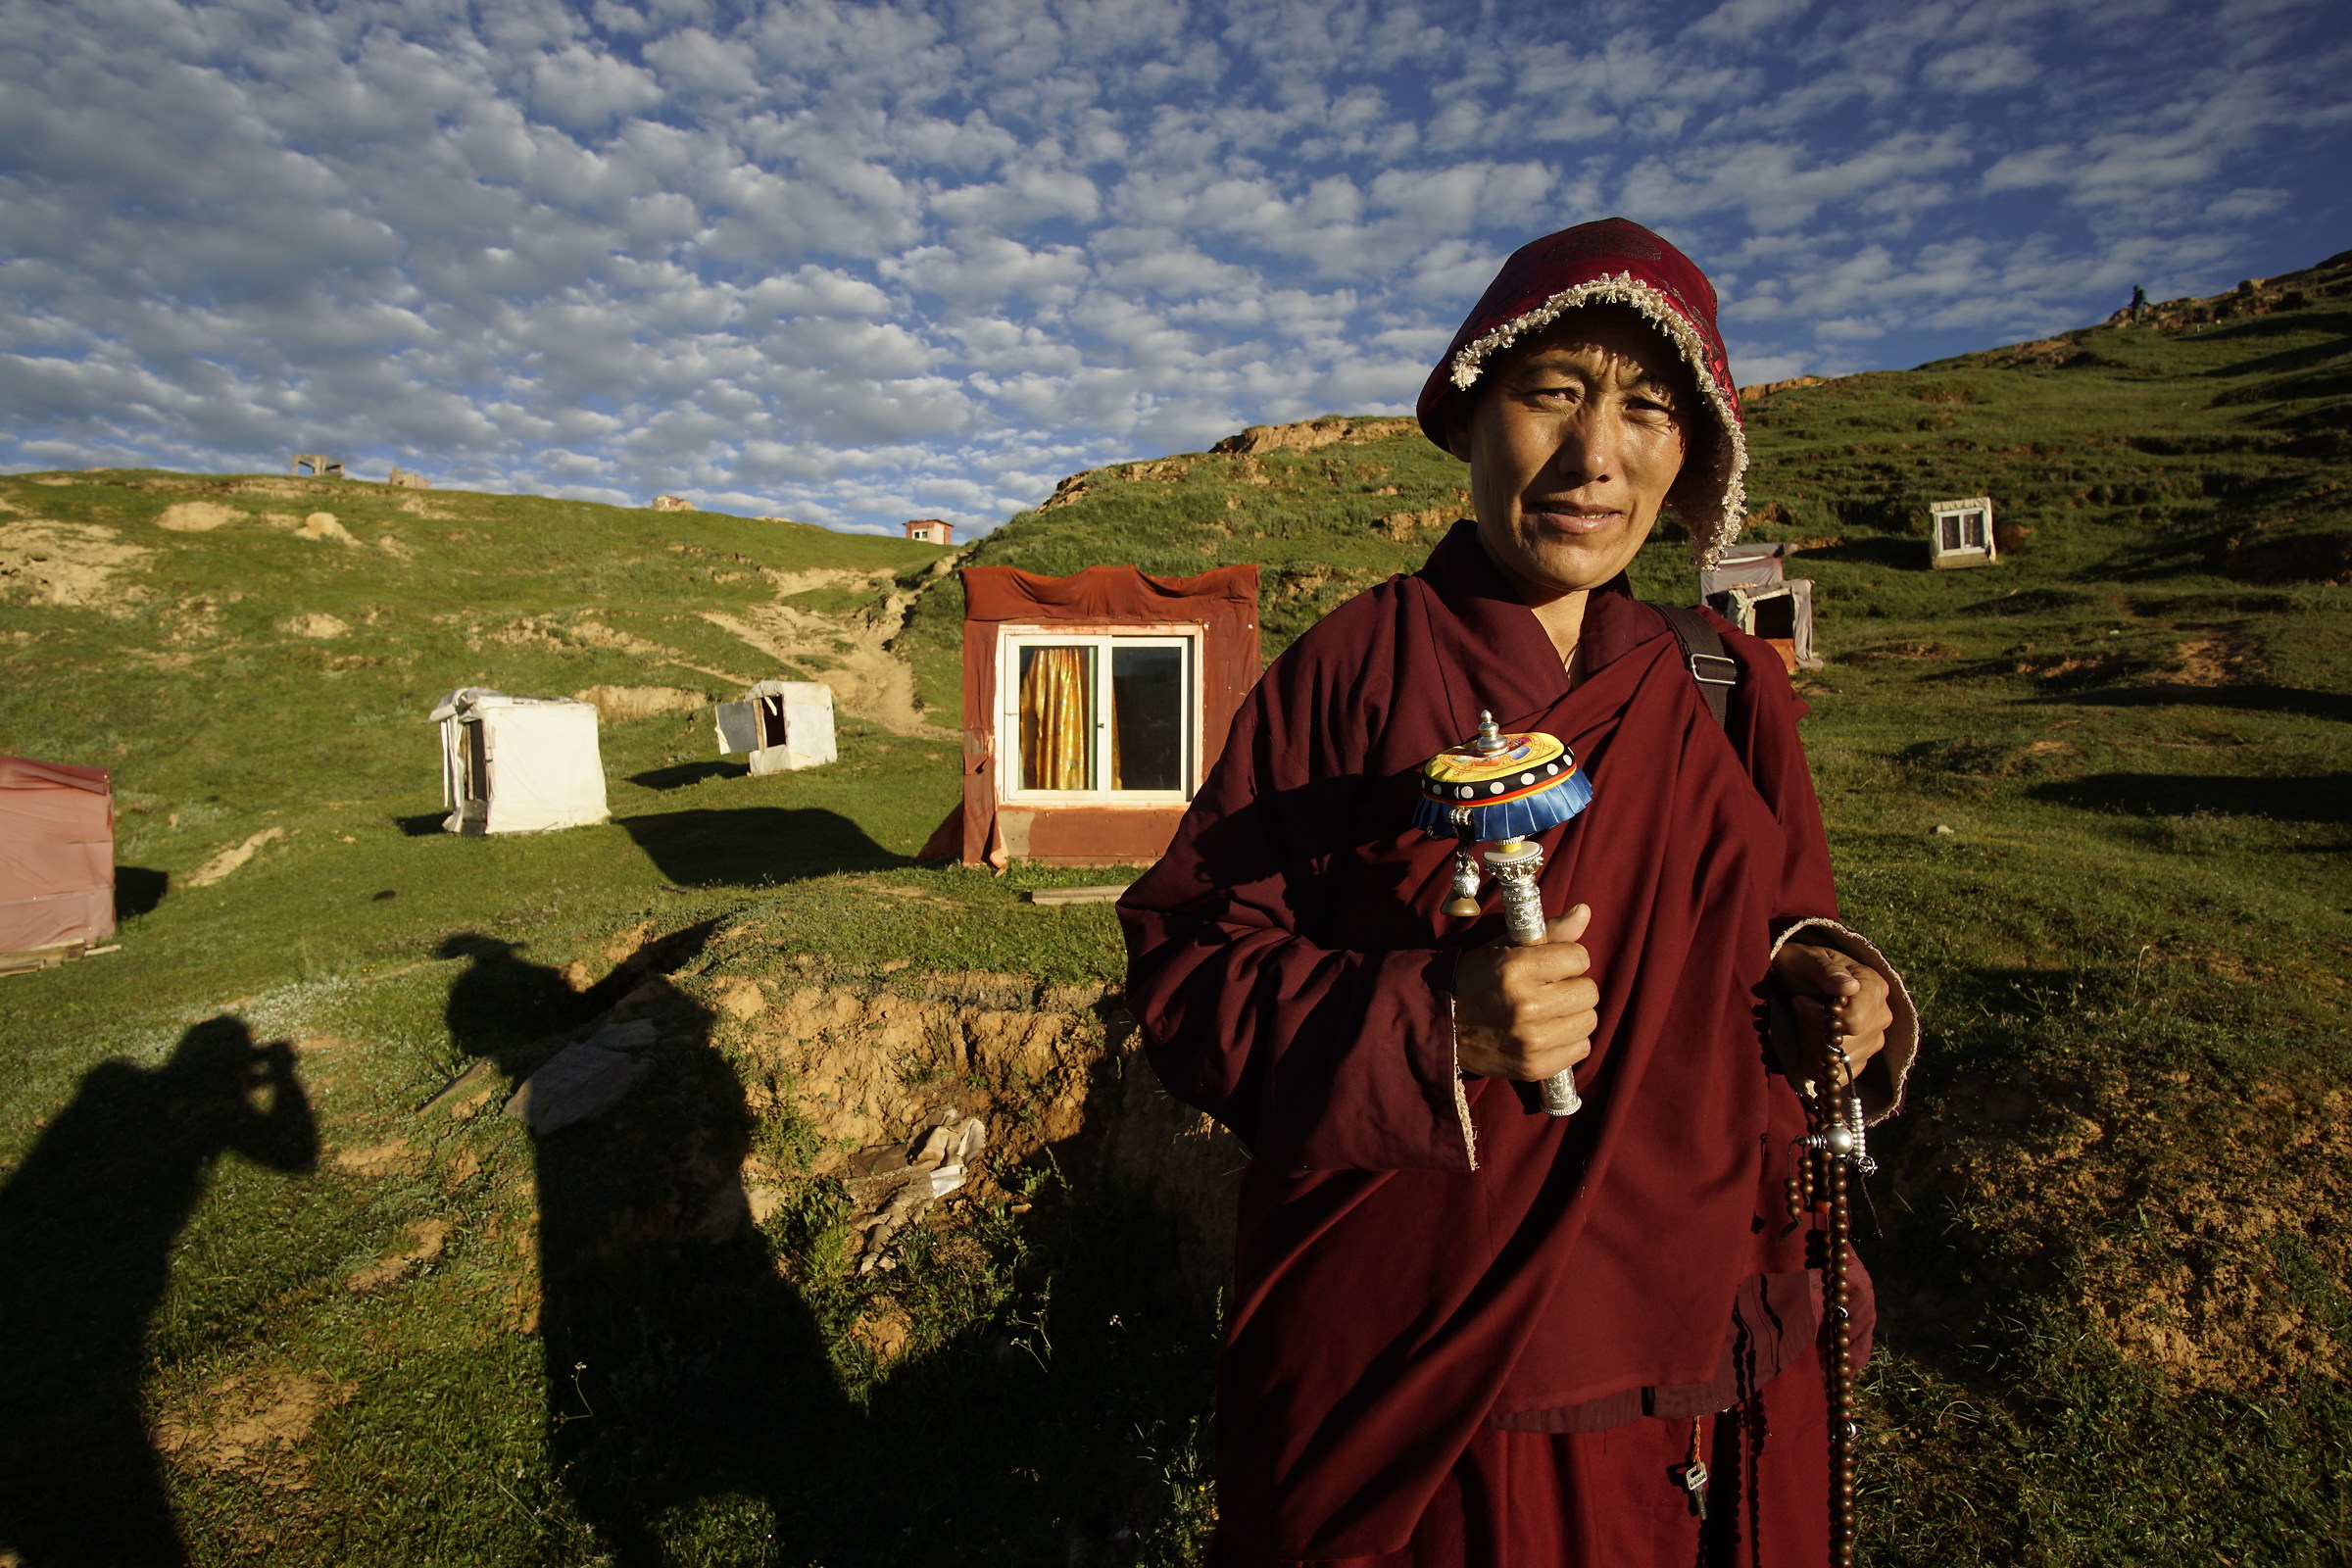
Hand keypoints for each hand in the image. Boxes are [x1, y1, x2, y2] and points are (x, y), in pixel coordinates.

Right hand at [1453, 904, 1598, 1082]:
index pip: (1580, 958)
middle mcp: (1527, 1004)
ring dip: (1573, 1015)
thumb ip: (1549, 931)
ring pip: (1588, 1021)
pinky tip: (1547, 1033)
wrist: (1440, 1024)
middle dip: (1573, 986)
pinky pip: (1580, 1050)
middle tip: (1551, 990)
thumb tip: (1585, 911)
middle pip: (1589, 991)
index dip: (1568, 959)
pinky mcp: (1534, 1066)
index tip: (1553, 965)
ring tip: (1550, 1012)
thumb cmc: (1476, 979)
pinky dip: (1569, 1042)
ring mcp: (1531, 1040)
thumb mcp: (1505, 947)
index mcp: (1518, 968)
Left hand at [1771, 942, 1891, 1085]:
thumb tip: (1849, 986)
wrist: (1796, 977)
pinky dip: (1816, 1066)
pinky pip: (1840, 1076)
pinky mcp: (1862, 1057)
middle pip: (1847, 1045)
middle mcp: (1881, 1015)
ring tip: (1802, 1024)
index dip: (1819, 1019)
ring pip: (1841, 1063)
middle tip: (1798, 1010)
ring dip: (1811, 1048)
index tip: (1800, 1001)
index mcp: (1874, 987)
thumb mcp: (1805, 960)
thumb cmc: (1800, 966)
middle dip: (1812, 1033)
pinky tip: (1806, 1046)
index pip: (1854, 1022)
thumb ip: (1826, 971)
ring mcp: (1874, 1039)